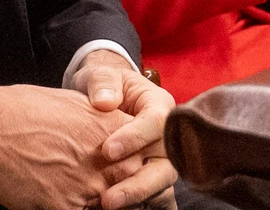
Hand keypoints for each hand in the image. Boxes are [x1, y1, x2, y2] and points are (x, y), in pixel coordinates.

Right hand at [0, 81, 132, 209]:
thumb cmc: (23, 110)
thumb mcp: (73, 105)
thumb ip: (98, 126)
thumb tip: (105, 139)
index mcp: (115, 130)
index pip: (144, 159)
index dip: (132, 170)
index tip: (121, 174)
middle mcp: (110, 161)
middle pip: (133, 188)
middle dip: (120, 192)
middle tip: (98, 189)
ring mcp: (89, 187)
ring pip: (110, 206)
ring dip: (97, 203)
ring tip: (71, 188)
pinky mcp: (66, 207)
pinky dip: (71, 209)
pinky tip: (53, 200)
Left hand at [70, 53, 176, 209]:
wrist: (104, 96)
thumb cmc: (105, 84)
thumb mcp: (102, 74)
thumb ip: (103, 83)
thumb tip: (105, 102)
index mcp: (160, 106)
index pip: (156, 123)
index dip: (135, 137)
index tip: (107, 151)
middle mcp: (167, 136)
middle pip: (166, 164)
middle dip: (140, 184)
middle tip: (108, 199)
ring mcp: (161, 159)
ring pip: (161, 185)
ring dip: (138, 199)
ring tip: (109, 206)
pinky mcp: (150, 176)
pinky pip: (154, 196)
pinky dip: (140, 204)